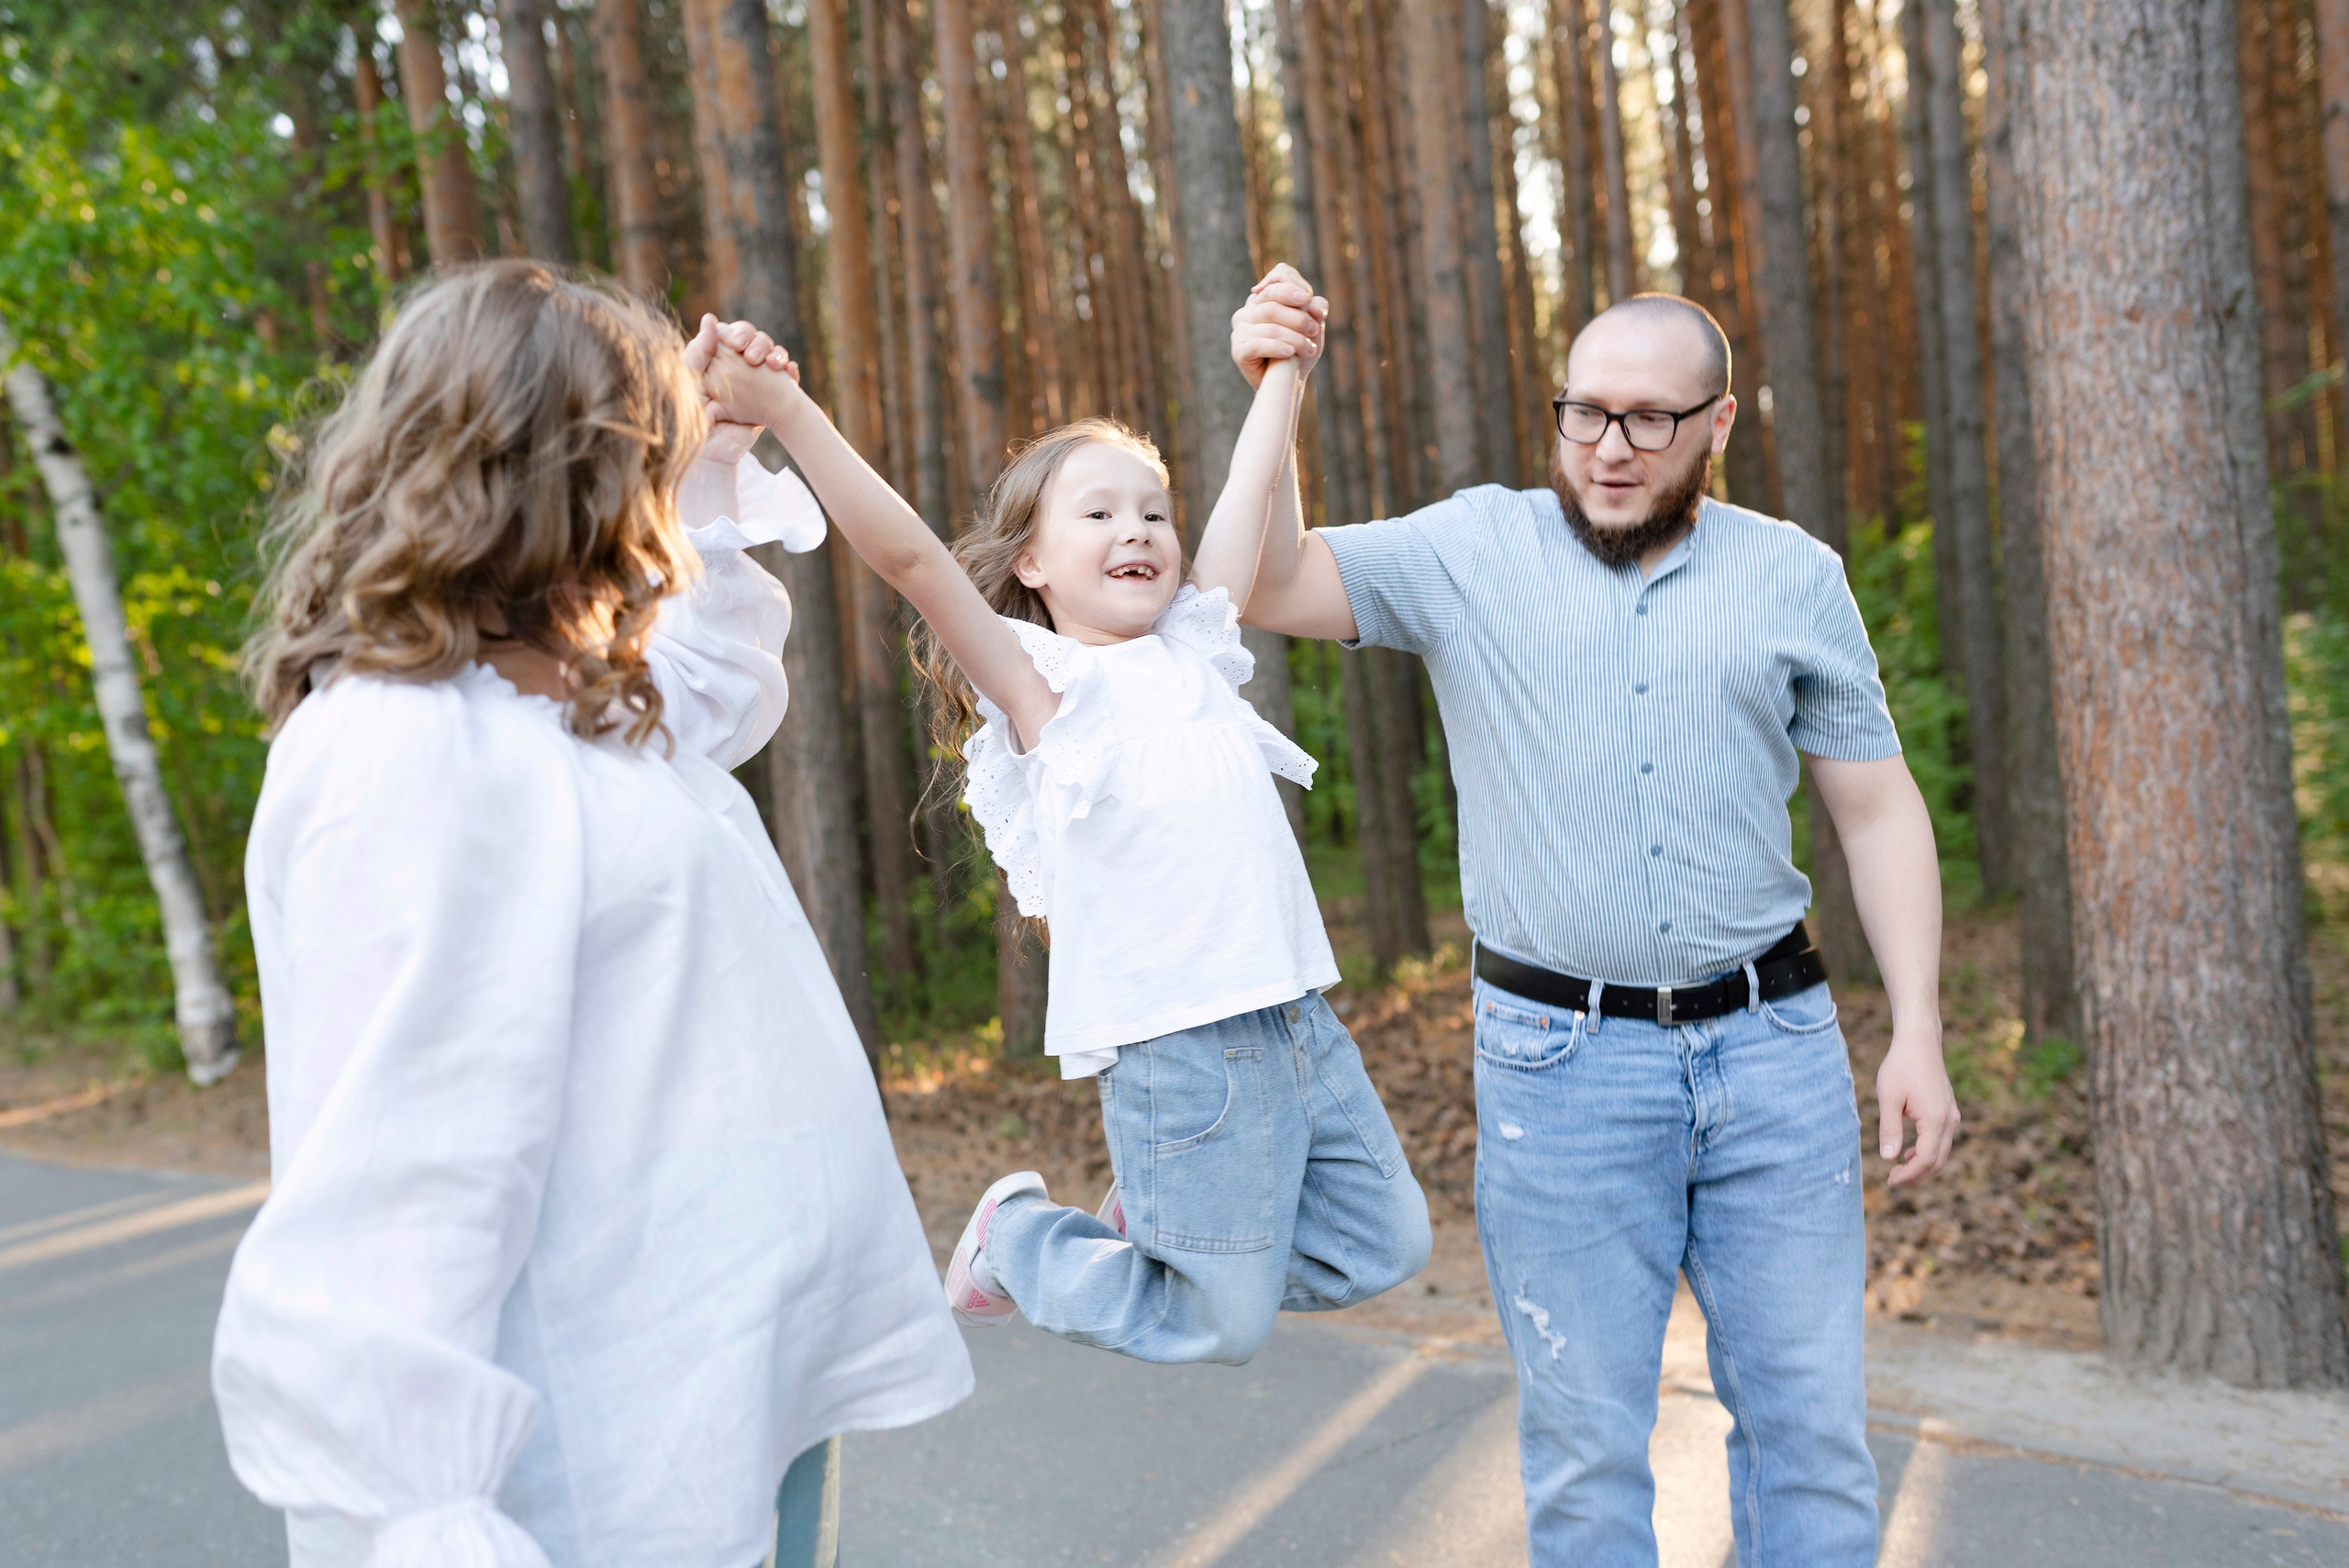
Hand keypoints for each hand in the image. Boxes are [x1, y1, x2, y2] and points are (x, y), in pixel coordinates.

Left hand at [686, 314, 795, 463]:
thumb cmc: (695, 417)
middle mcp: (737, 364)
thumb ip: (698, 351)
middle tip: (752, 356)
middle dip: (757, 341)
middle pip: (754, 337)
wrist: (717, 450)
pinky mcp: (772, 392)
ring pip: (772, 350)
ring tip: (771, 365)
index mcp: (715, 358)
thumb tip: (711, 319)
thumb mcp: (691, 381)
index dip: (737, 333)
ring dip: (775, 353)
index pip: (730, 332)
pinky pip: (787, 372)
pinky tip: (787, 373)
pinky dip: (789, 369)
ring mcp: (757, 377)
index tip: (736, 343)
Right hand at [1231, 262, 1325, 389]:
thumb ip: (1315, 310)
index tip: (1307, 299)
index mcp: (1263, 298)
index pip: (1279, 276)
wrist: (1287, 382)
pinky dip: (1277, 348)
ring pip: (1269, 325)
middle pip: (1272, 301)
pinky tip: (1290, 354)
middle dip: (1299, 316)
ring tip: (1309, 349)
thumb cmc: (1299, 350)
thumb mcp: (1313, 327)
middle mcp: (1247, 311)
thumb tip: (1315, 305)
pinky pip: (1258, 344)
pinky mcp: (1238, 351)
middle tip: (1314, 329)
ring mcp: (1239, 330)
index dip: (1295, 286)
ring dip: (1295, 337)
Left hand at [1875, 1026, 1958, 1186]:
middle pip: (1937, 1161)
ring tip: (1898, 1169)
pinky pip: (1942, 1140)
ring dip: (1922, 1165)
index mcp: (1935, 1120)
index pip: (1926, 1160)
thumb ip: (1889, 1128)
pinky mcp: (1949, 1110)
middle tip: (1892, 1180)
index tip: (1890, 1181)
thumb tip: (1888, 1157)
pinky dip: (1928, 1151)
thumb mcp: (1889, 1097)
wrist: (1919, 1042)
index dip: (1908, 1176)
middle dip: (1916, 1175)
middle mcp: (1949, 1120)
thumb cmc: (1901, 1066)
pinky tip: (1909, 1151)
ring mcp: (1952, 1115)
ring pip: (1942, 1152)